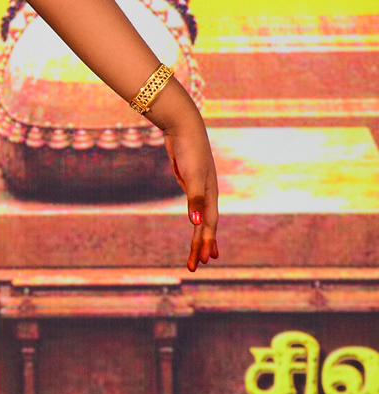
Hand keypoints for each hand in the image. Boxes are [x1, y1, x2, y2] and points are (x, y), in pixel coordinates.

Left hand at [164, 123, 219, 271]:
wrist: (182, 126)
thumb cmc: (189, 149)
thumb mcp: (191, 175)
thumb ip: (195, 199)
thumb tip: (195, 222)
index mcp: (210, 194)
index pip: (208, 224)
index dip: (206, 242)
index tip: (203, 261)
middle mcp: (207, 194)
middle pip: (204, 225)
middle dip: (201, 246)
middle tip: (194, 267)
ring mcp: (198, 188)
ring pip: (199, 218)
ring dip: (199, 236)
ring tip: (198, 255)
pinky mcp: (188, 181)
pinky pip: (194, 206)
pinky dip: (195, 218)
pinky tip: (194, 222)